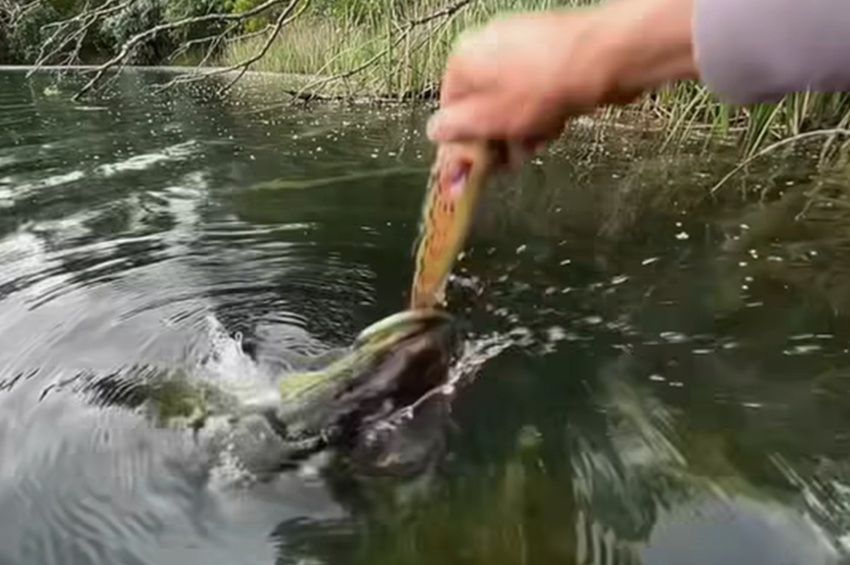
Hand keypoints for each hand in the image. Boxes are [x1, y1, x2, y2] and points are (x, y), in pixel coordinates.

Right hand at [427, 0, 697, 150]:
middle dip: (495, 141)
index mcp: (463, 60)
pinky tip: (554, 125)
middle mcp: (488, 48)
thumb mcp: (484, 119)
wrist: (602, 60)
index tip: (471, 172)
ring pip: (510, 105)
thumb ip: (454, 129)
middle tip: (509, 162)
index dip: (460, 145)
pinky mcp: (550, 55)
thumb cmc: (539, 88)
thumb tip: (434, 132)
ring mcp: (522, 49)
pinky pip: (535, 94)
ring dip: (520, 132)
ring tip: (537, 142)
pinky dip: (540, 114)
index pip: (449, 111)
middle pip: (481, 109)